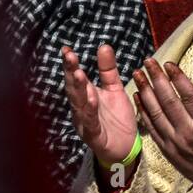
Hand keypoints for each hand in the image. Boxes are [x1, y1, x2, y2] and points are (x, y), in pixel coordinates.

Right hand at [62, 44, 137, 165]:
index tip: (66, 48)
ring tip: (78, 74)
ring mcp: (86, 122)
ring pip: (79, 104)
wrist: (126, 147)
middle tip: (69, 56)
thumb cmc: (117, 118)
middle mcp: (82, 108)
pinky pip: (91, 123)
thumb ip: (108, 69)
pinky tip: (91, 100)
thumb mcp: (115, 89)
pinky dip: (89, 112)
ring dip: (78, 90)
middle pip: (74, 88)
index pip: (76, 77)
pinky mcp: (94, 136)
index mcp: (86, 95)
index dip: (71, 63)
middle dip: (70, 72)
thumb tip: (104, 45)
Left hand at [133, 59, 192, 182]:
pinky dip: (143, 111)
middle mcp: (188, 132)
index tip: (169, 63)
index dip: (177, 78)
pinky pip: (151, 128)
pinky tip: (138, 97)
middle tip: (148, 61)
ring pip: (156, 113)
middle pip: (168, 101)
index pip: (189, 96)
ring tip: (138, 74)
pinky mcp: (166, 150)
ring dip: (145, 91)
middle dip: (157, 79)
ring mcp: (174, 142)